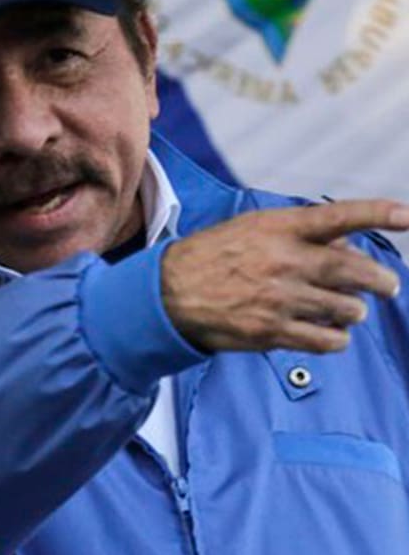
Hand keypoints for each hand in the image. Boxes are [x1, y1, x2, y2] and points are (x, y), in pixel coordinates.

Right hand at [161, 199, 408, 352]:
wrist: (169, 292)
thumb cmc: (214, 256)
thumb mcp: (253, 228)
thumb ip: (301, 233)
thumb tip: (349, 247)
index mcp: (279, 228)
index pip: (338, 217)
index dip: (377, 214)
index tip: (408, 215)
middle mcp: (283, 260)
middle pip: (356, 271)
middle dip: (382, 281)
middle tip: (388, 286)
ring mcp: (279, 298)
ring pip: (348, 309)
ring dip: (353, 311)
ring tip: (345, 310)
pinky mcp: (273, 331)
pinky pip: (329, 341)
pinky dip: (337, 338)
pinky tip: (328, 332)